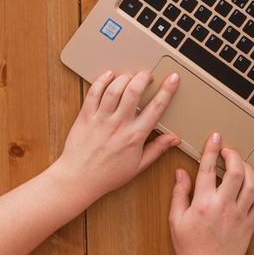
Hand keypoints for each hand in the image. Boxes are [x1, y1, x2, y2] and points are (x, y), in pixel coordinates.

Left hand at [52, 70, 180, 206]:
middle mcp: (119, 124)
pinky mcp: (86, 115)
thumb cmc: (108, 175)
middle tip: (147, 75)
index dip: (167, 90)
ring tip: (129, 77)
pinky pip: (94, 92)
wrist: (79, 179)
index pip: (156, 108)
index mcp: (135, 136)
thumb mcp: (138, 166)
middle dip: (143, 77)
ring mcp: (101, 119)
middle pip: (134, 91)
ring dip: (125, 77)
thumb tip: (174, 138)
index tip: (173, 78)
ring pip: (115, 88)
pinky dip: (102, 80)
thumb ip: (157, 149)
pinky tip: (109, 76)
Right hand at [169, 133, 253, 254]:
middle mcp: (223, 206)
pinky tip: (251, 185)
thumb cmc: (192, 248)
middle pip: (235, 171)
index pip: (208, 168)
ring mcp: (239, 215)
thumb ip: (179, 194)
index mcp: (203, 203)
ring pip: (251, 184)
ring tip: (240, 164)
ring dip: (247, 169)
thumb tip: (181, 173)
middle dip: (233, 155)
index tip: (215, 137)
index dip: (212, 148)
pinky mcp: (250, 225)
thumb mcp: (176, 220)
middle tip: (228, 150)